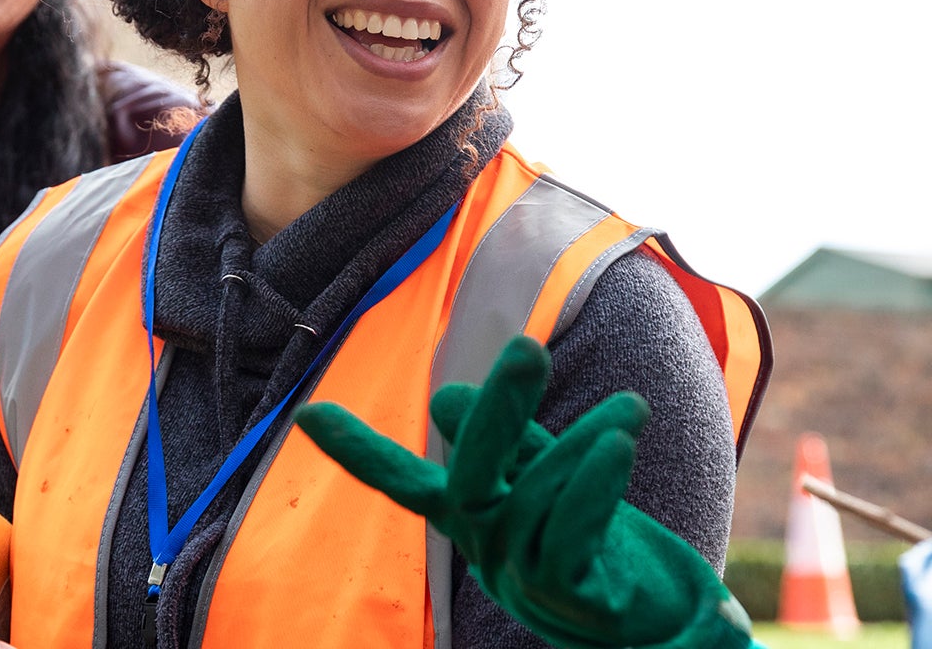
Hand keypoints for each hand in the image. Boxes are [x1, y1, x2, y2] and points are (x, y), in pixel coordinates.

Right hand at [294, 336, 754, 648]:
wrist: (659, 619)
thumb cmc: (594, 539)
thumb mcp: (544, 478)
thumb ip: (506, 442)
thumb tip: (440, 398)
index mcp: (468, 515)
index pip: (402, 480)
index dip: (356, 451)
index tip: (308, 415)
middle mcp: (483, 545)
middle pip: (471, 477)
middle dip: (497, 411)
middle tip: (528, 348)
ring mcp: (521, 576)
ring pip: (538, 496)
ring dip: (588, 445)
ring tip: (631, 409)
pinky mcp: (567, 598)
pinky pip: (572, 530)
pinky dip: (594, 483)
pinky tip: (619, 441)